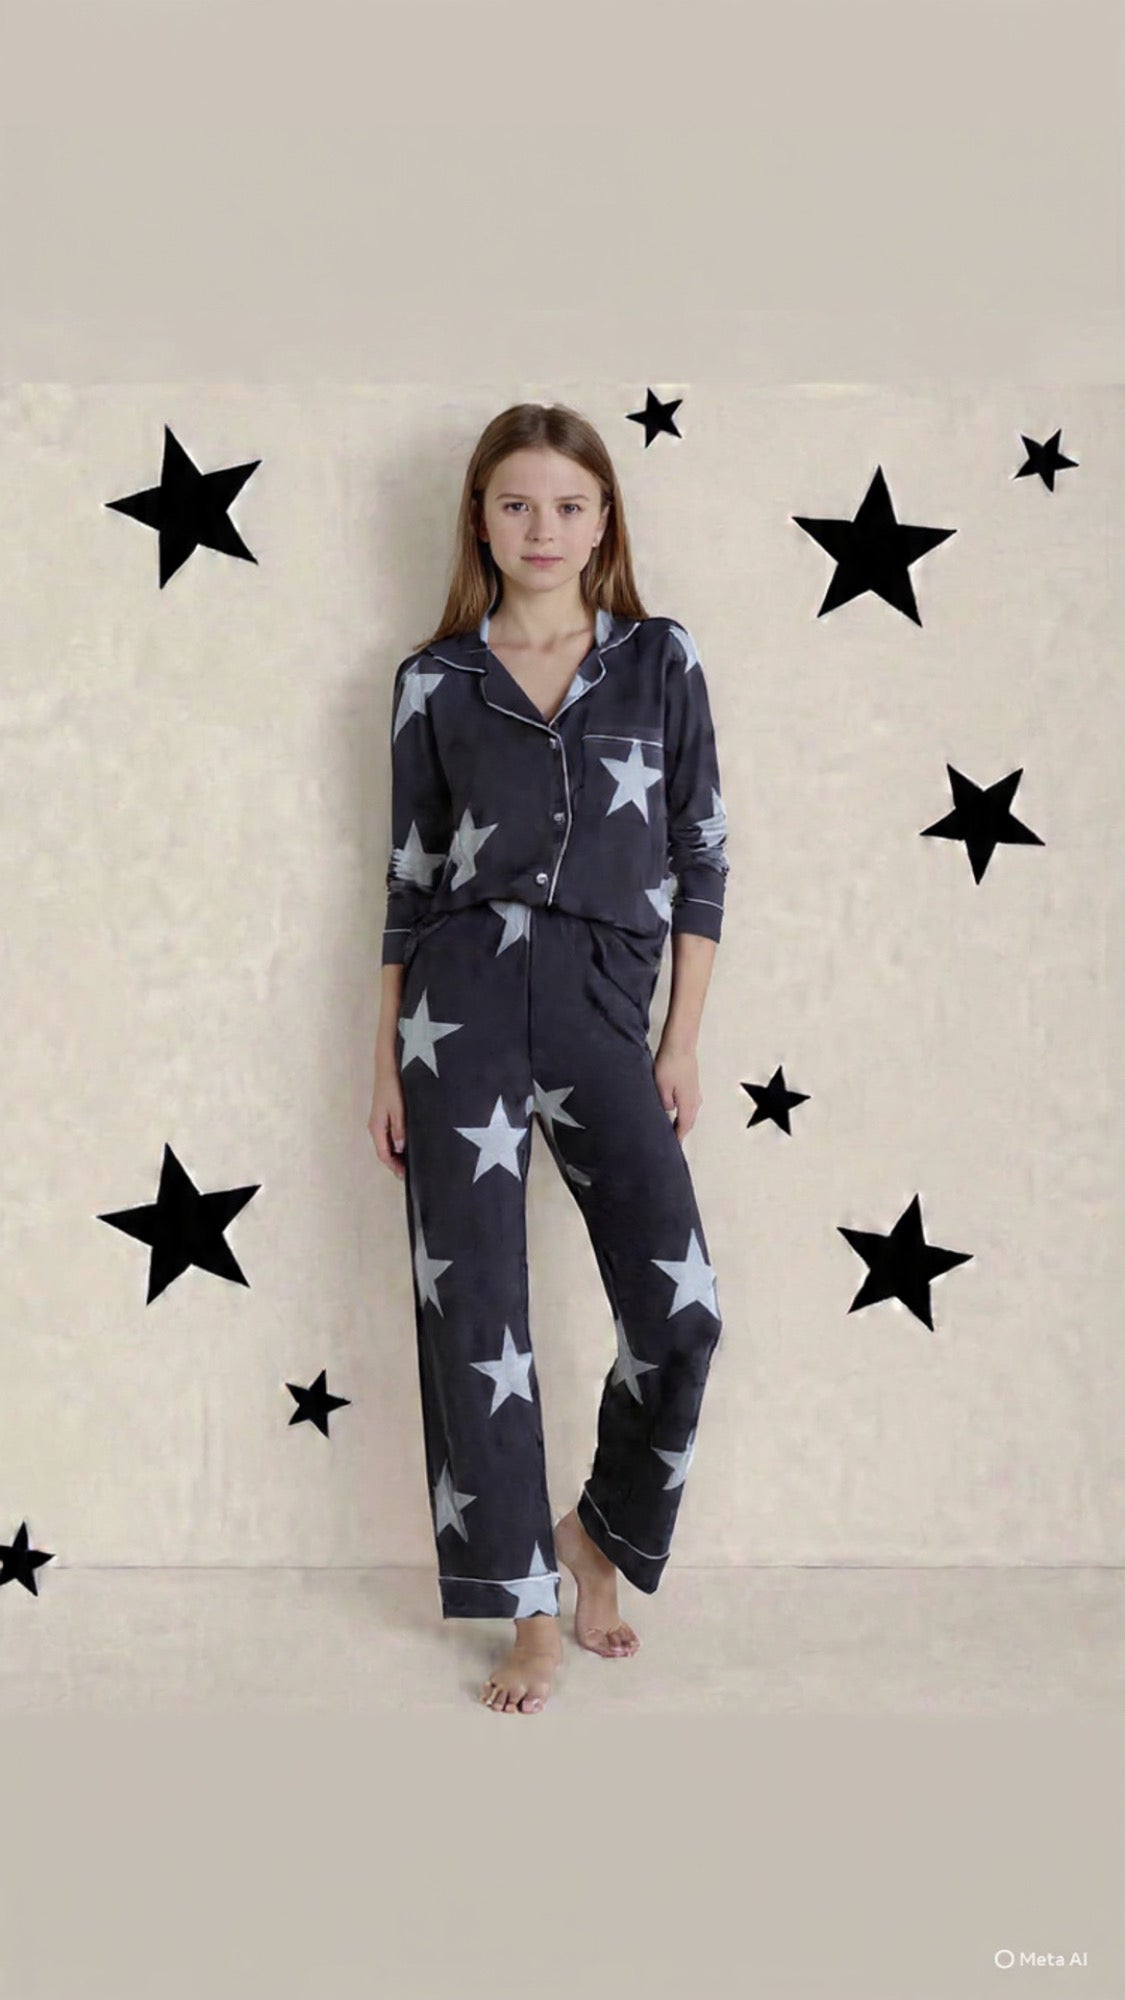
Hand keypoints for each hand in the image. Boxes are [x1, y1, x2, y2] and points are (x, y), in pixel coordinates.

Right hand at [368, 1052, 406, 1179]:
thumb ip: (399, 1129)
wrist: (387, 1067)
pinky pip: (388, 1137)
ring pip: (386, 1145)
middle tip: (409, 1174)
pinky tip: (406, 1146)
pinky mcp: (383, 1116)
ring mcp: (378, 1122)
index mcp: (377, 1128)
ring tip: (409, 1163)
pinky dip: (396, 1145)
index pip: (383, 1154)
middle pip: (384, 1152)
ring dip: (396, 1155)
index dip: (394, 1167)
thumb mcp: (399, 1109)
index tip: (405, 1176)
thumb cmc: (392, 1087)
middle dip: (395, 1164)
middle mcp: (375, 1127)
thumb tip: (399, 1149)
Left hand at [653, 1038, 700, 1143]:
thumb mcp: (661, 1086)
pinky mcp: (692, 1084)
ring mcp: (695, 1091)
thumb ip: (664, 1103)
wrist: (681, 1043)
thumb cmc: (670, 1063)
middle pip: (688, 1122)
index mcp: (688, 1103)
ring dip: (682, 1122)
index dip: (677, 1138)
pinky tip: (674, 1109)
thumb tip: (667, 1111)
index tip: (672, 1148)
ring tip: (671, 1128)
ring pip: (689, 1113)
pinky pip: (689, 1104)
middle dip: (680, 1132)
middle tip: (671, 1141)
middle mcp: (695, 1100)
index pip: (683, 1127)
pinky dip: (683, 1111)